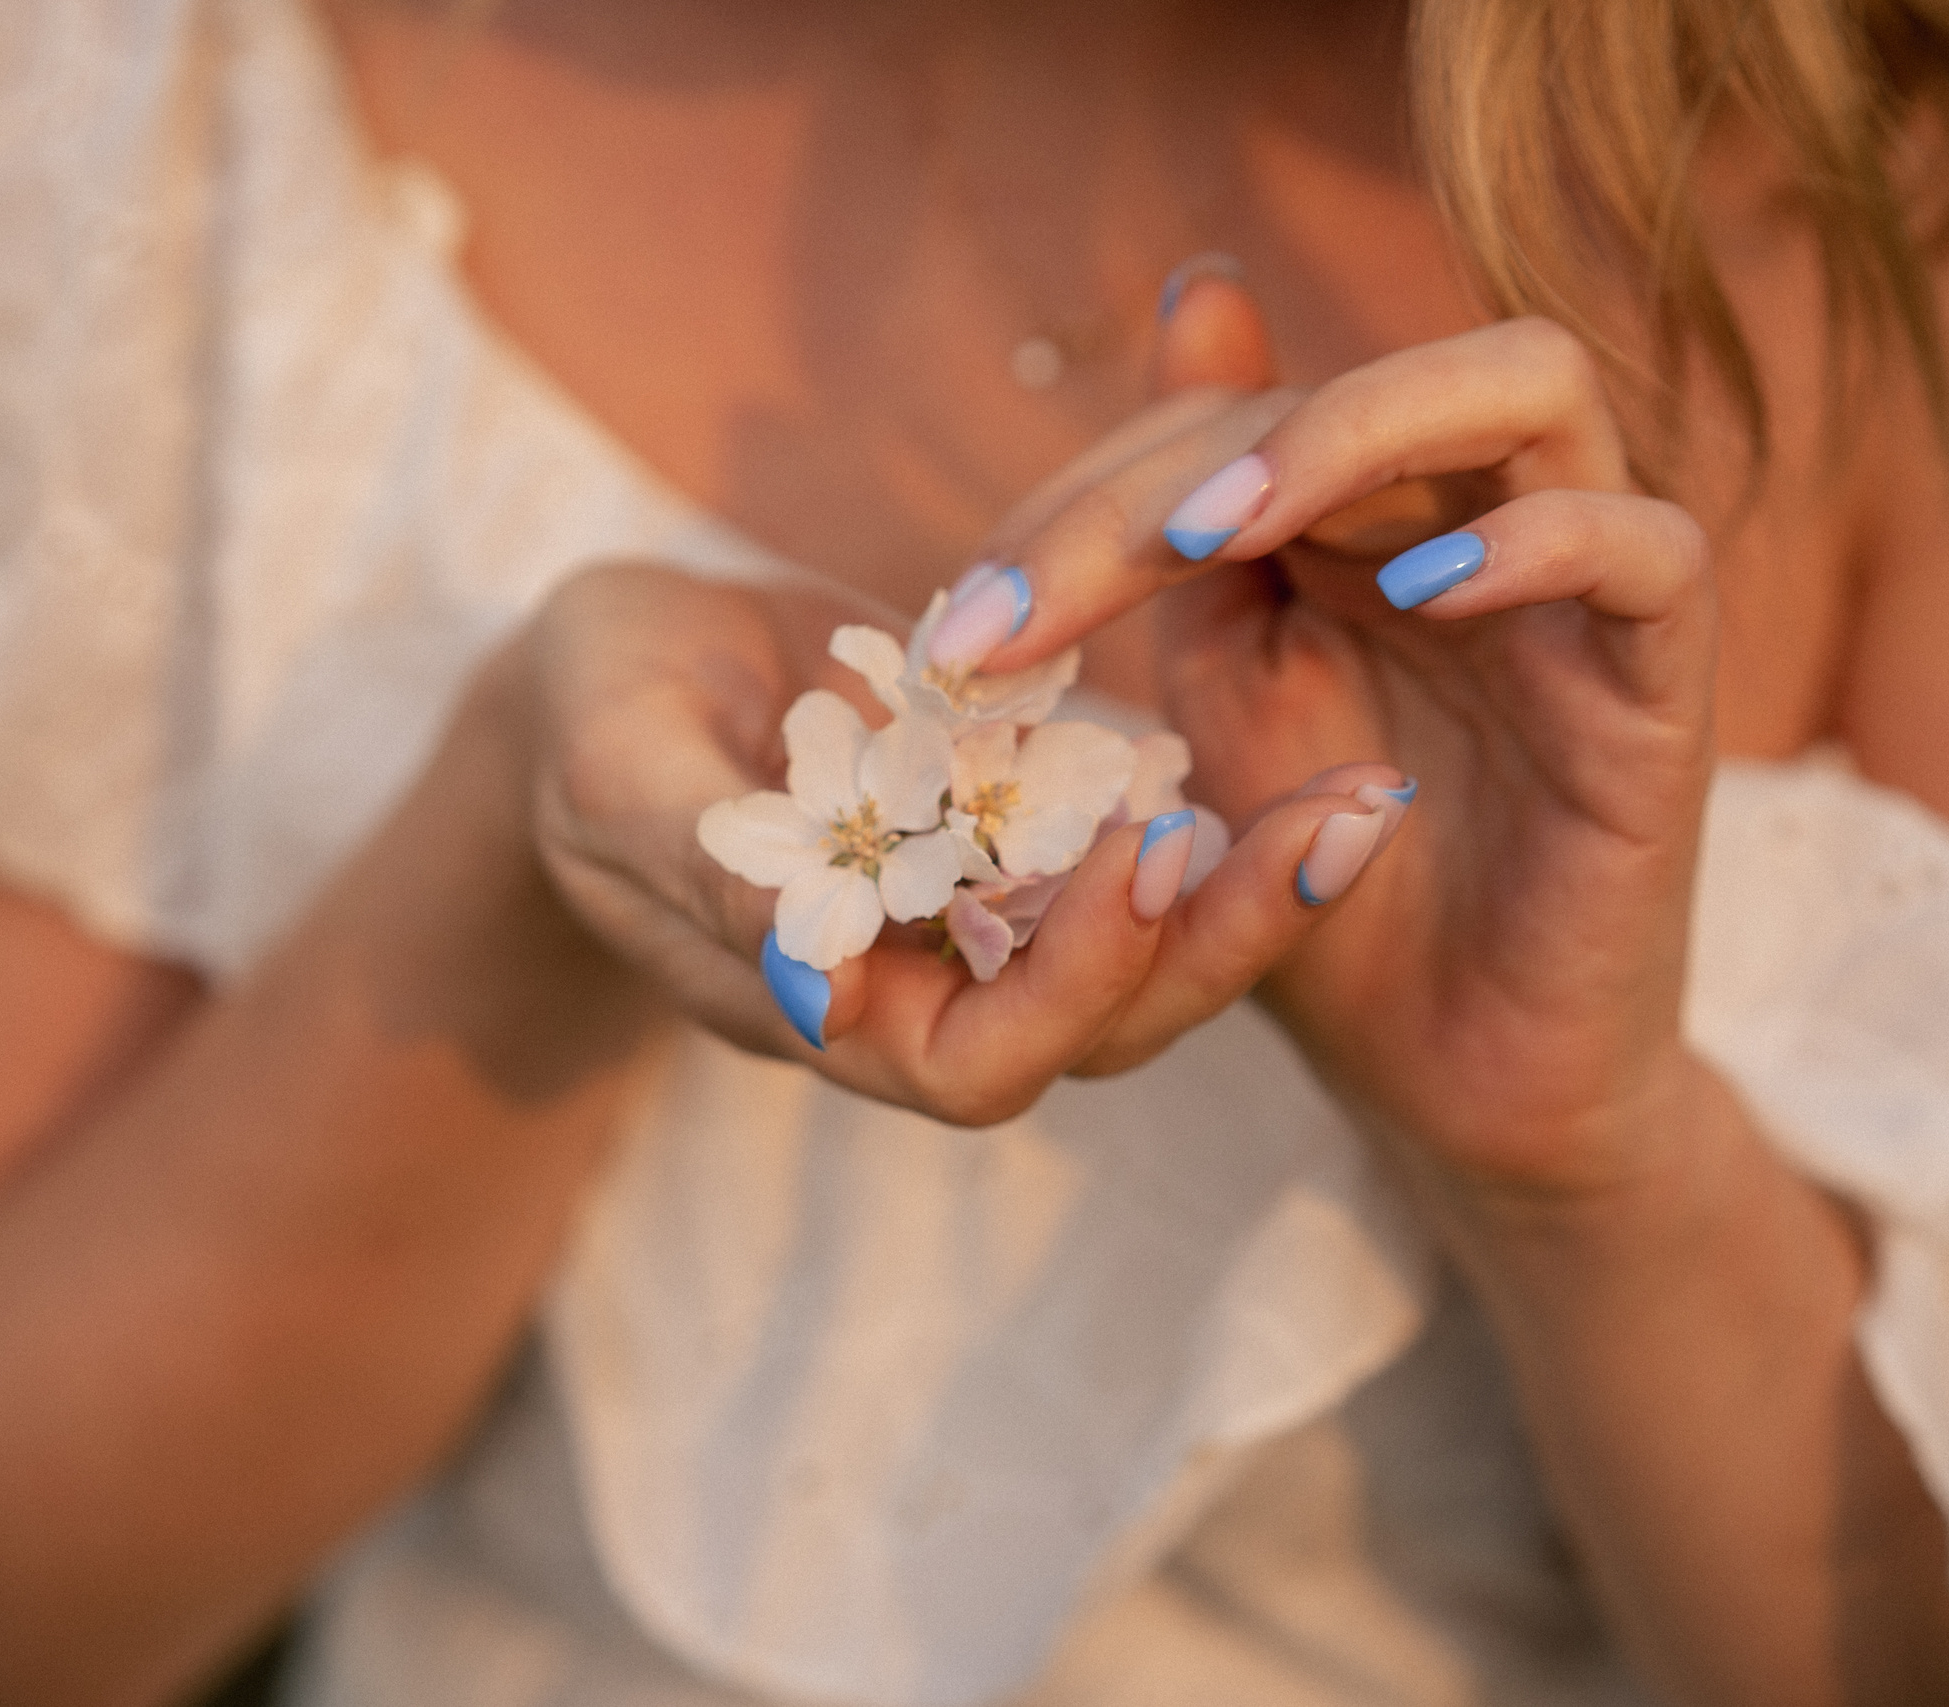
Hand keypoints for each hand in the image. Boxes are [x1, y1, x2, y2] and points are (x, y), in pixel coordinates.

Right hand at [520, 558, 1392, 1125]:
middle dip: (1226, 941)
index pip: (977, 1066)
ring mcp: (986, 900)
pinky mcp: (1021, 815)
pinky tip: (1306, 704)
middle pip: (1108, 1023)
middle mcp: (930, 978)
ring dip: (1256, 877)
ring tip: (1365, 790)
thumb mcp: (615, 772)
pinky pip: (1136, 829)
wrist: (618, 673)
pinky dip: (1219, 786)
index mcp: (827, 1007)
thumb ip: (700, 876)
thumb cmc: (584, 721)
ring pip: (1146, 939)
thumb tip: (812, 989)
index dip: (1072, 986)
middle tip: (1344, 821)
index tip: (1146, 851)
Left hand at [957, 284, 1719, 1194]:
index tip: (968, 625)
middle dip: (1186, 466)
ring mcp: (1584, 590)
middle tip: (1049, 594)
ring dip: (1362, 431)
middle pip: (1358, 384)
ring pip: (1534, 386)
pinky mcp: (1665, 688)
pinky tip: (1417, 589)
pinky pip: (1653, 553)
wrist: (1450, 1078)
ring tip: (1219, 532)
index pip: (1237, 414)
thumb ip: (1185, 533)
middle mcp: (1480, 517)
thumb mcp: (1222, 705)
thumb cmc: (1328, 899)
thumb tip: (1186, 298)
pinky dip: (1541, 542)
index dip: (1093, 491)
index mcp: (1366, 518)